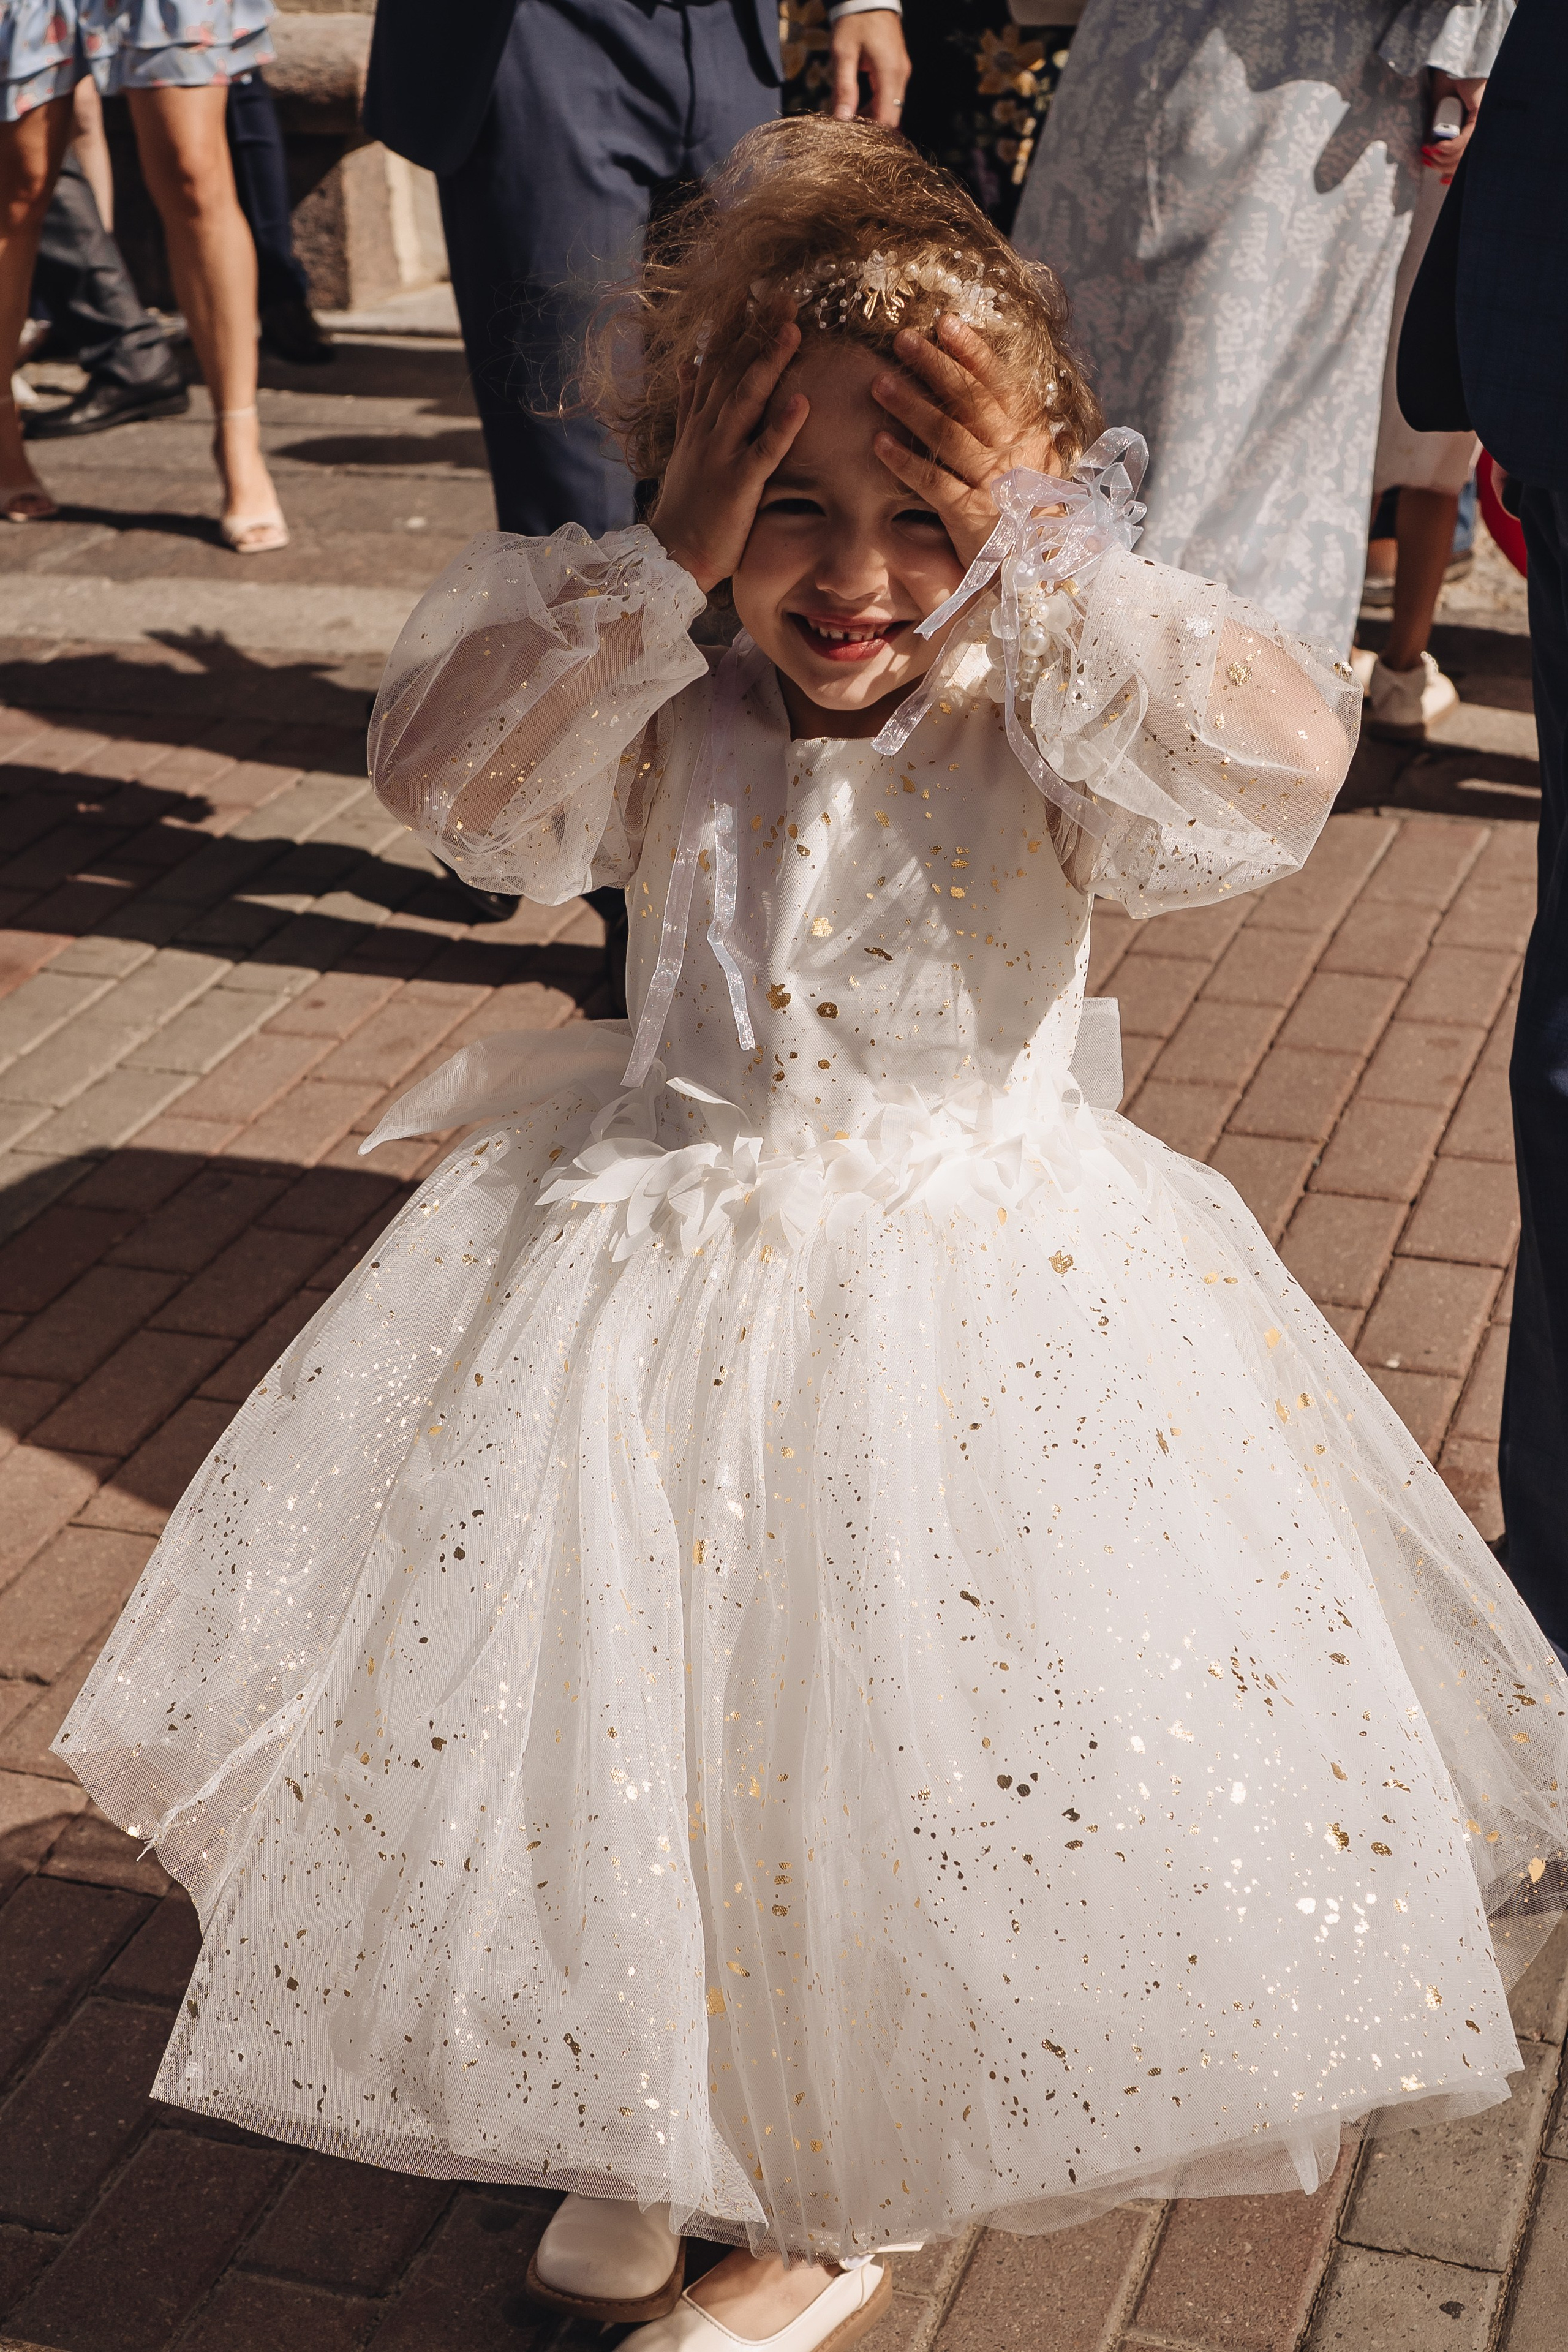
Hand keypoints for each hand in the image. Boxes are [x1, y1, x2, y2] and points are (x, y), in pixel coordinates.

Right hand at [648, 320, 807, 593]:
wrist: (671, 554)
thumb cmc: (685, 504)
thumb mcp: (683, 446)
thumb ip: (688, 403)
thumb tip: (687, 363)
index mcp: (699, 419)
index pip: (715, 361)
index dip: (730, 325)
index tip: (748, 288)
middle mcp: (708, 428)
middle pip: (733, 368)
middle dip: (756, 330)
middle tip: (783, 293)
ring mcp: (721, 453)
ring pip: (747, 399)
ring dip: (769, 362)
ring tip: (793, 329)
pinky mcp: (738, 484)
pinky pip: (764, 451)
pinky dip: (782, 426)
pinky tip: (802, 403)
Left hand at [831, 8, 910, 126]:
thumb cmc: (854, 22)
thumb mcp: (843, 54)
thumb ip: (844, 88)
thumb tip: (843, 119)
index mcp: (890, 74)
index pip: (888, 118)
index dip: (872, 133)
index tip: (853, 139)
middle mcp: (901, 76)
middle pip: (891, 116)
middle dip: (871, 127)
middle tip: (847, 132)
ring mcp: (902, 73)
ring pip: (891, 108)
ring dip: (872, 117)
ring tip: (849, 118)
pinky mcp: (898, 70)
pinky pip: (890, 97)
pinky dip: (875, 106)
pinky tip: (858, 107)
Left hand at [870, 316, 1061, 568]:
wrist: (1038, 566)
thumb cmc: (1030, 510)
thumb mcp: (1037, 461)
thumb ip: (1019, 426)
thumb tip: (997, 384)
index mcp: (1029, 433)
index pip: (999, 383)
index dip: (972, 351)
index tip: (946, 323)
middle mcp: (1012, 452)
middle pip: (969, 400)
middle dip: (934, 365)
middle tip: (902, 339)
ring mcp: (992, 482)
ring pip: (947, 434)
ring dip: (911, 406)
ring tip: (878, 383)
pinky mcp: (969, 514)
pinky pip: (932, 481)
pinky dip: (904, 461)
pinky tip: (878, 442)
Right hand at [1424, 72, 1484, 181]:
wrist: (1451, 60)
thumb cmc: (1445, 80)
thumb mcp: (1436, 109)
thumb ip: (1435, 129)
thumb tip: (1429, 153)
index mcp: (1471, 125)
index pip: (1467, 158)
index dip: (1454, 173)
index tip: (1441, 181)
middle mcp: (1480, 125)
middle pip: (1465, 161)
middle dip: (1442, 167)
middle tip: (1426, 160)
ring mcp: (1482, 121)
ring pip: (1463, 155)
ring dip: (1441, 158)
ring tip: (1427, 152)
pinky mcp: (1480, 115)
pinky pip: (1465, 142)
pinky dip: (1448, 148)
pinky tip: (1435, 148)